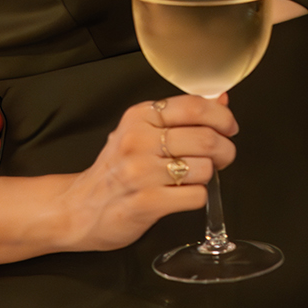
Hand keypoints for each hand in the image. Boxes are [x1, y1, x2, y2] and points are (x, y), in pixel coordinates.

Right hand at [50, 94, 237, 253]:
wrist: (78, 208)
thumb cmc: (116, 169)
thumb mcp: (142, 132)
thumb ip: (181, 115)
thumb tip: (221, 99)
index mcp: (140, 116)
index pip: (195, 106)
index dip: (222, 118)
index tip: (229, 128)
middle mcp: (138, 140)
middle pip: (206, 138)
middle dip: (224, 150)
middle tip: (221, 157)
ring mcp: (140, 172)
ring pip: (204, 168)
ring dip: (209, 176)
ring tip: (194, 178)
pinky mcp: (145, 203)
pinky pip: (195, 196)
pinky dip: (197, 197)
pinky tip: (181, 196)